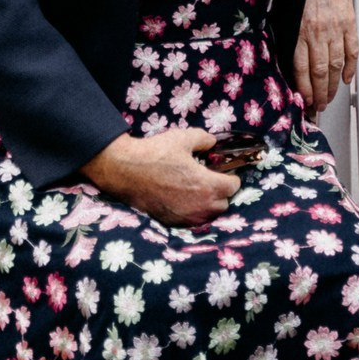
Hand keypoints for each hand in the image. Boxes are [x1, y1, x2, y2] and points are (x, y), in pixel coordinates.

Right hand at [81, 128, 239, 226]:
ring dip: (208, 204)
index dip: (230, 177)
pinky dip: (192, 212)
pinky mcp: (171, 221)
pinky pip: (191, 221)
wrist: (125, 170)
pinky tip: (183, 199)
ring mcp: (185, 217)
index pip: (233, 187)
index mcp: (207, 185)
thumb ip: (204, 139)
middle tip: (211, 180)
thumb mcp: (184, 138)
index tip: (223, 171)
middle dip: (221, 192)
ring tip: (198, 191)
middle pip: (224, 204)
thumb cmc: (156, 153)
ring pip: (208, 215)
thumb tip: (213, 143)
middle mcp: (200, 206)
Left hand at [291, 0, 356, 114]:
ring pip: (336, 66)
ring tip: (330, 98)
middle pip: (320, 72)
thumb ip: (286, 34)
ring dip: (333, 86)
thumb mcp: (284, 9)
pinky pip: (352, 50)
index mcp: (299, 30)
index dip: (304, 90)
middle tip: (318, 107)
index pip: (301, 69)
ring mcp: (336, 28)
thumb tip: (284, 60)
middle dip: (319, 95)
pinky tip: (347, 78)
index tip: (304, 103)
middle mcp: (318, 32)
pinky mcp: (350, 22)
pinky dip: (351, 66)